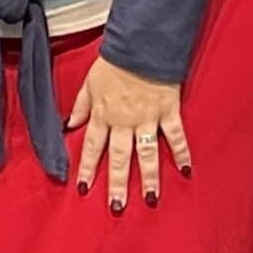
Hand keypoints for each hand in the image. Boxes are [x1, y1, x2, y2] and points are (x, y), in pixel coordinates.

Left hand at [68, 55, 191, 212]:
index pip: (92, 146)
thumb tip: (67, 125)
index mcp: (102, 114)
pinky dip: (181, 152)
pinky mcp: (168, 111)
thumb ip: (80, 105)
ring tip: (150, 199)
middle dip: (117, 183)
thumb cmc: (113, 62)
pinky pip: (175, 135)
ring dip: (148, 177)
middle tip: (117, 207)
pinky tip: (185, 170)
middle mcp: (123, 120)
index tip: (84, 189)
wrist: (139, 45)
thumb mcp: (89, 82)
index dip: (87, 168)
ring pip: (146, 152)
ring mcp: (147, 118)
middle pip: (119, 157)